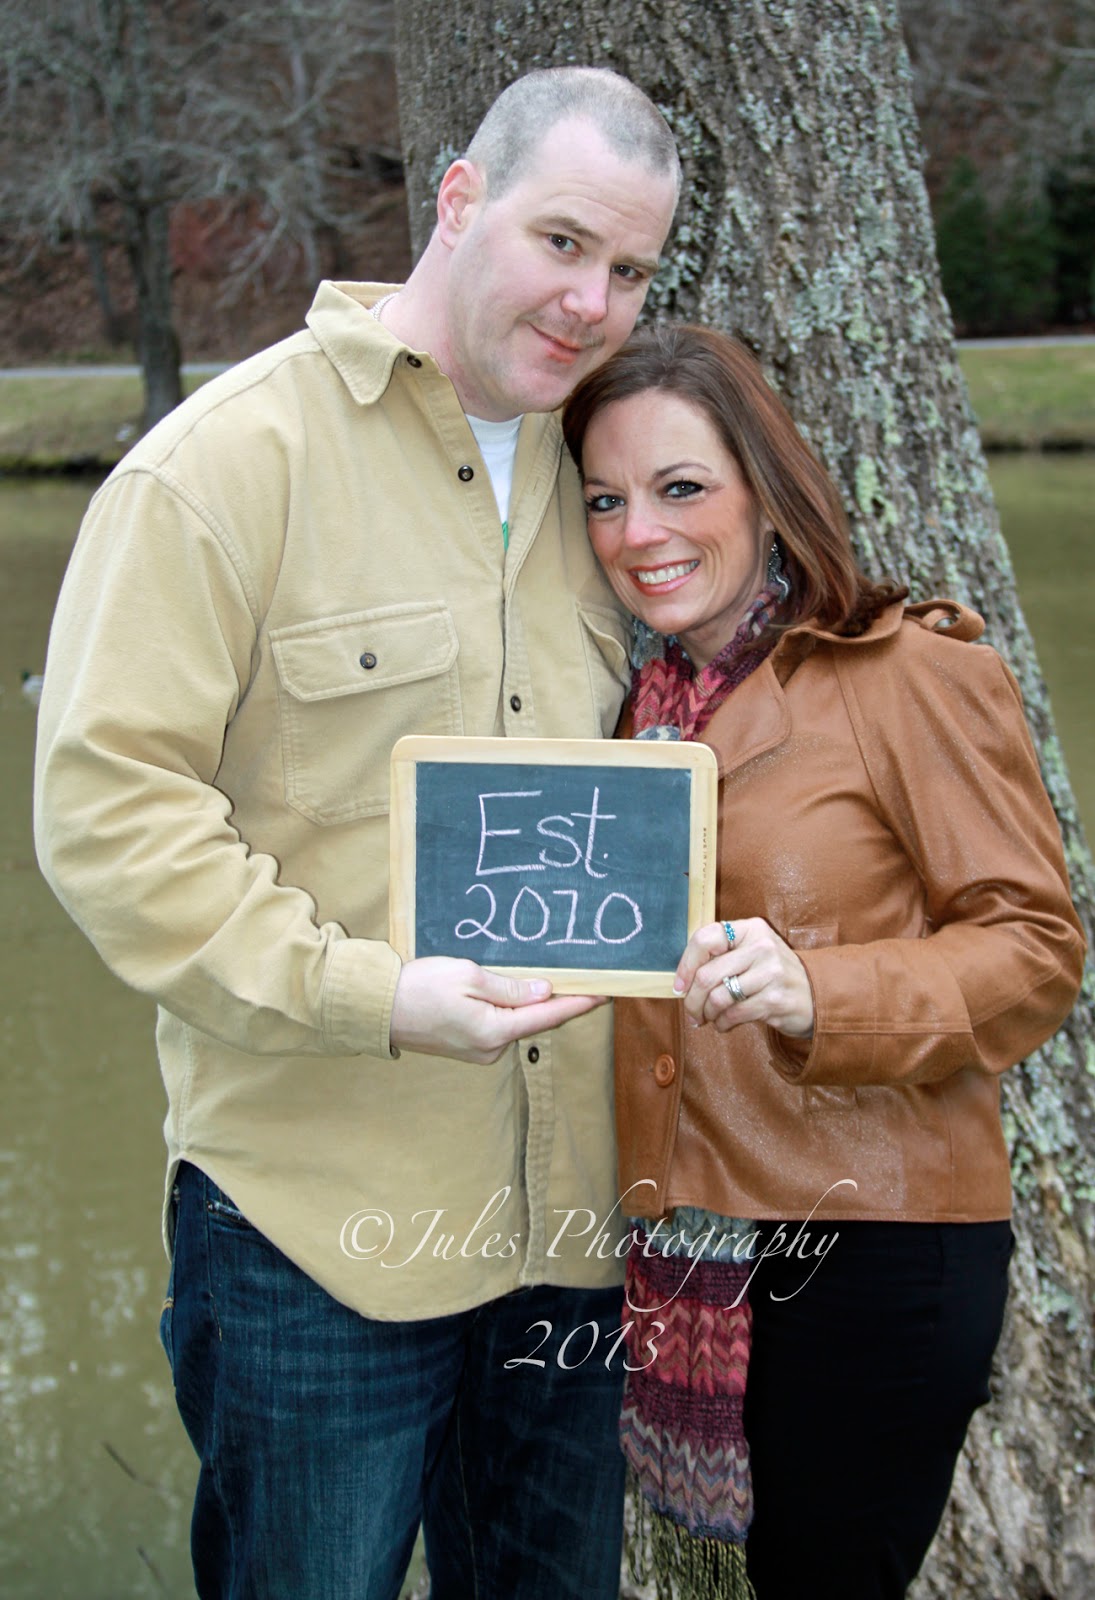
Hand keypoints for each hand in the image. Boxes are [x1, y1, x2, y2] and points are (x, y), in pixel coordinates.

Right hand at [389, 956, 606, 1063]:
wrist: (377, 1008)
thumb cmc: (420, 987)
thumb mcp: (468, 977)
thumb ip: (511, 988)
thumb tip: (545, 992)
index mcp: (495, 1031)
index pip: (549, 1016)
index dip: (580, 1003)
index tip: (605, 993)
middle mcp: (491, 1049)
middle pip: (535, 1021)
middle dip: (557, 1001)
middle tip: (581, 977)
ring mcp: (479, 1052)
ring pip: (516, 1023)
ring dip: (529, 1004)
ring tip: (544, 979)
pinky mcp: (468, 1047)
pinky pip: (499, 1026)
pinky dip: (508, 1010)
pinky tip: (510, 993)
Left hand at [674, 918, 813, 1037]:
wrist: (816, 994)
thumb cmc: (772, 974)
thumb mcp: (752, 952)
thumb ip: (722, 956)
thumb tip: (682, 981)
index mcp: (750, 929)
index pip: (705, 938)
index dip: (685, 964)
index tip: (679, 986)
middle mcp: (761, 947)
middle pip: (707, 974)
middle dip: (692, 1000)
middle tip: (692, 1012)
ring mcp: (770, 973)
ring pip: (718, 998)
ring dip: (707, 1014)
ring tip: (708, 1019)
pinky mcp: (775, 999)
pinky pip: (733, 1014)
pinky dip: (722, 1024)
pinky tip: (724, 1024)